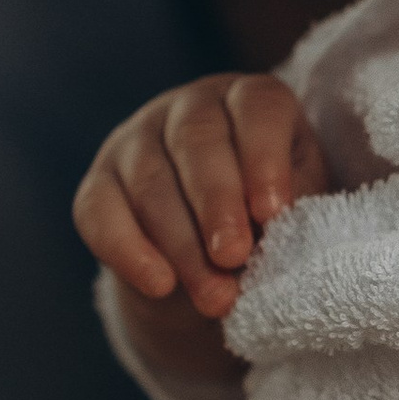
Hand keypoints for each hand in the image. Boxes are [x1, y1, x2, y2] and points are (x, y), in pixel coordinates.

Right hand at [73, 74, 331, 343]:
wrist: (218, 265)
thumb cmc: (270, 221)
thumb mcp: (298, 207)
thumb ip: (295, 208)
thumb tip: (280, 222)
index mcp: (249, 102)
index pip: (256, 108)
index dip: (264, 156)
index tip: (272, 211)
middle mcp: (191, 109)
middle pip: (197, 140)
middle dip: (217, 202)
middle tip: (234, 256)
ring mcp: (137, 141)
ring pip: (150, 180)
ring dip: (182, 244)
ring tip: (214, 297)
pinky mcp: (100, 185)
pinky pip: (100, 211)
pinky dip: (128, 250)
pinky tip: (159, 284)